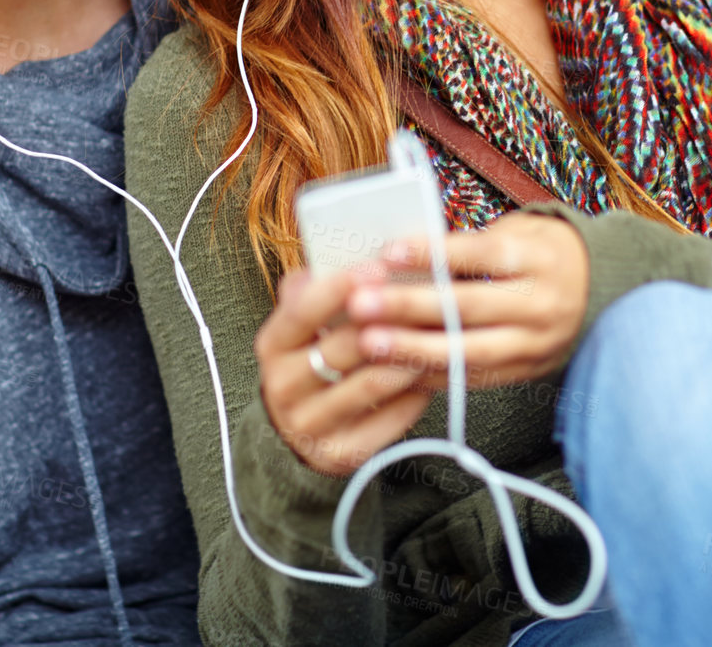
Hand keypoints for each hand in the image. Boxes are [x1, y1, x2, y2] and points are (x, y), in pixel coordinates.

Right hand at [255, 268, 432, 476]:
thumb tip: (336, 256)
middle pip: (341, 349)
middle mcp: (282, 386)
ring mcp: (308, 425)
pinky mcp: (337, 455)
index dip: (339, 288)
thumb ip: (313, 290)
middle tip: (427, 300)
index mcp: (272, 345)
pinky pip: (385, 422)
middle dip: (387, 322)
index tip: (378, 266)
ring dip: (407, 357)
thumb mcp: (300, 326)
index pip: (302, 312)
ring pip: (368, 385)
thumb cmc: (310, 361)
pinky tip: (430, 375)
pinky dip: (412, 397)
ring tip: (439, 335)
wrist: (295, 434)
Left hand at [346, 212, 589, 391]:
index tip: (389, 252)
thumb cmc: (541, 252)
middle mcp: (541, 304)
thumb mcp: (517, 232)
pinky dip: (432, 374)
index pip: (481, 254)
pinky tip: (395, 369)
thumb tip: (401, 255)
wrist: (598, 289)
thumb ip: (468, 246)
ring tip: (369, 343)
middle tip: (362, 304)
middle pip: (470, 307)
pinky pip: (473, 378)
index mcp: (538, 259)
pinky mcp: (525, 372)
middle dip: (410, 307)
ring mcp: (535, 344)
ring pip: (469, 352)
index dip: (434, 254)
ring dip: (413, 349)